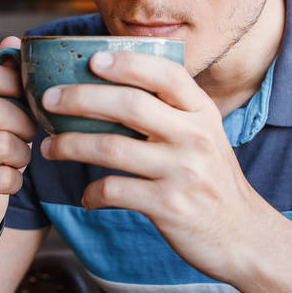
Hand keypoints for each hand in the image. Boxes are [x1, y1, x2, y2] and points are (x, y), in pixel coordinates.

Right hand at [0, 35, 35, 244]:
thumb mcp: (2, 109)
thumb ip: (7, 76)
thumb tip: (13, 40)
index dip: (9, 80)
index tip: (26, 95)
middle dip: (25, 123)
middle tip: (31, 132)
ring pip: (2, 144)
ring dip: (23, 153)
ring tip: (19, 156)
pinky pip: (4, 178)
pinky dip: (16, 180)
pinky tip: (9, 178)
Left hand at [40, 50, 267, 282]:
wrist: (242, 234)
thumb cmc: (211, 178)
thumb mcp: (205, 134)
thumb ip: (172, 109)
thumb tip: (115, 83)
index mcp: (202, 112)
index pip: (166, 73)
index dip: (128, 62)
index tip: (93, 58)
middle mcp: (194, 137)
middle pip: (130, 104)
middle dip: (81, 98)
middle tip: (49, 99)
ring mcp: (182, 172)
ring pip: (112, 148)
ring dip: (71, 145)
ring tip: (50, 148)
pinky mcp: (168, 207)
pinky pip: (115, 191)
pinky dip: (92, 193)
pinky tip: (85, 195)